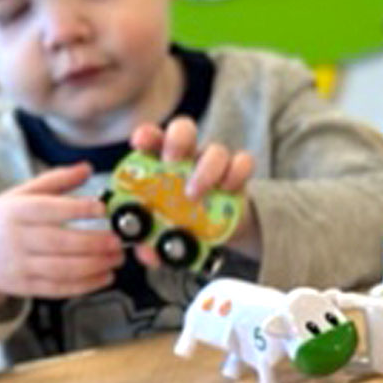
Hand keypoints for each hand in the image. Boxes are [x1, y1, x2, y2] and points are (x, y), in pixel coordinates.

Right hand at [0, 162, 126, 314]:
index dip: (78, 209)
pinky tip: (104, 276)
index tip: (103, 208)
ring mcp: (19, 267)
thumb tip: (87, 168)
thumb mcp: (20, 194)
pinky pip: (59, 289)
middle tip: (118, 240)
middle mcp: (15, 240)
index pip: (49, 210)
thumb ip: (55, 181)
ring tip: (116, 258)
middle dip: (94, 243)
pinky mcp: (25, 287)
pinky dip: (85, 285)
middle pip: (60, 243)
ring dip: (95, 265)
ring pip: (62, 269)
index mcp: (15, 212)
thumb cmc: (1, 221)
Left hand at [128, 116, 257, 263]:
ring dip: (205, 170)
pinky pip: (243, 162)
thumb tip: (147, 253)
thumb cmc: (178, 221)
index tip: (139, 142)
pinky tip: (227, 190)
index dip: (146, 134)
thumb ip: (149, 241)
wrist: (213, 232)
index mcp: (159, 163)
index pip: (152, 138)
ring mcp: (213, 163)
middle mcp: (186, 156)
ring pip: (216, 149)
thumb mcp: (160, 233)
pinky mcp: (237, 175)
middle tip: (170, 163)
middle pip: (184, 129)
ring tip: (194, 195)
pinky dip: (236, 174)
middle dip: (176, 141)